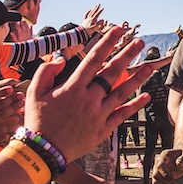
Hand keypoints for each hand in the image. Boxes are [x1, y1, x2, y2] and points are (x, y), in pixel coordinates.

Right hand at [25, 26, 153, 162]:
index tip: (116, 31)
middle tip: (139, 42)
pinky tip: (145, 96)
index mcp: (72, 87)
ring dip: (136, 79)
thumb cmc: (37, 121)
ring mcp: (98, 114)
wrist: (43, 152)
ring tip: (149, 67)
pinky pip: (122, 115)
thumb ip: (46, 72)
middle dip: (126, 55)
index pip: (93, 59)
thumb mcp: (33, 93)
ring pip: (121, 93)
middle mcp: (88, 99)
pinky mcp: (103, 130)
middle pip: (112, 72)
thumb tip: (61, 60)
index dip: (106, 43)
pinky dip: (135, 106)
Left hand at [82, 3, 105, 35]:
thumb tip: (102, 19)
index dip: (100, 11)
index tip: (103, 7)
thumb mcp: (95, 28)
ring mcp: (87, 19)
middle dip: (96, 8)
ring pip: (90, 12)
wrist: (82, 33)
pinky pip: (86, 15)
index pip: (97, 14)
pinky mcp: (85, 20)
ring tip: (95, 6)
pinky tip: (89, 10)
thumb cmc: (89, 31)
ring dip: (93, 9)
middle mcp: (89, 18)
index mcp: (92, 20)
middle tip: (98, 4)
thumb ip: (99, 23)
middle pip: (93, 12)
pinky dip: (88, 12)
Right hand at [152, 148, 182, 183]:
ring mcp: (157, 168)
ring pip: (155, 181)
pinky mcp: (158, 175)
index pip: (160, 165)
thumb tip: (179, 163)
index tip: (172, 179)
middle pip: (156, 174)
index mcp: (165, 155)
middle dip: (165, 182)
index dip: (165, 174)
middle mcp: (158, 161)